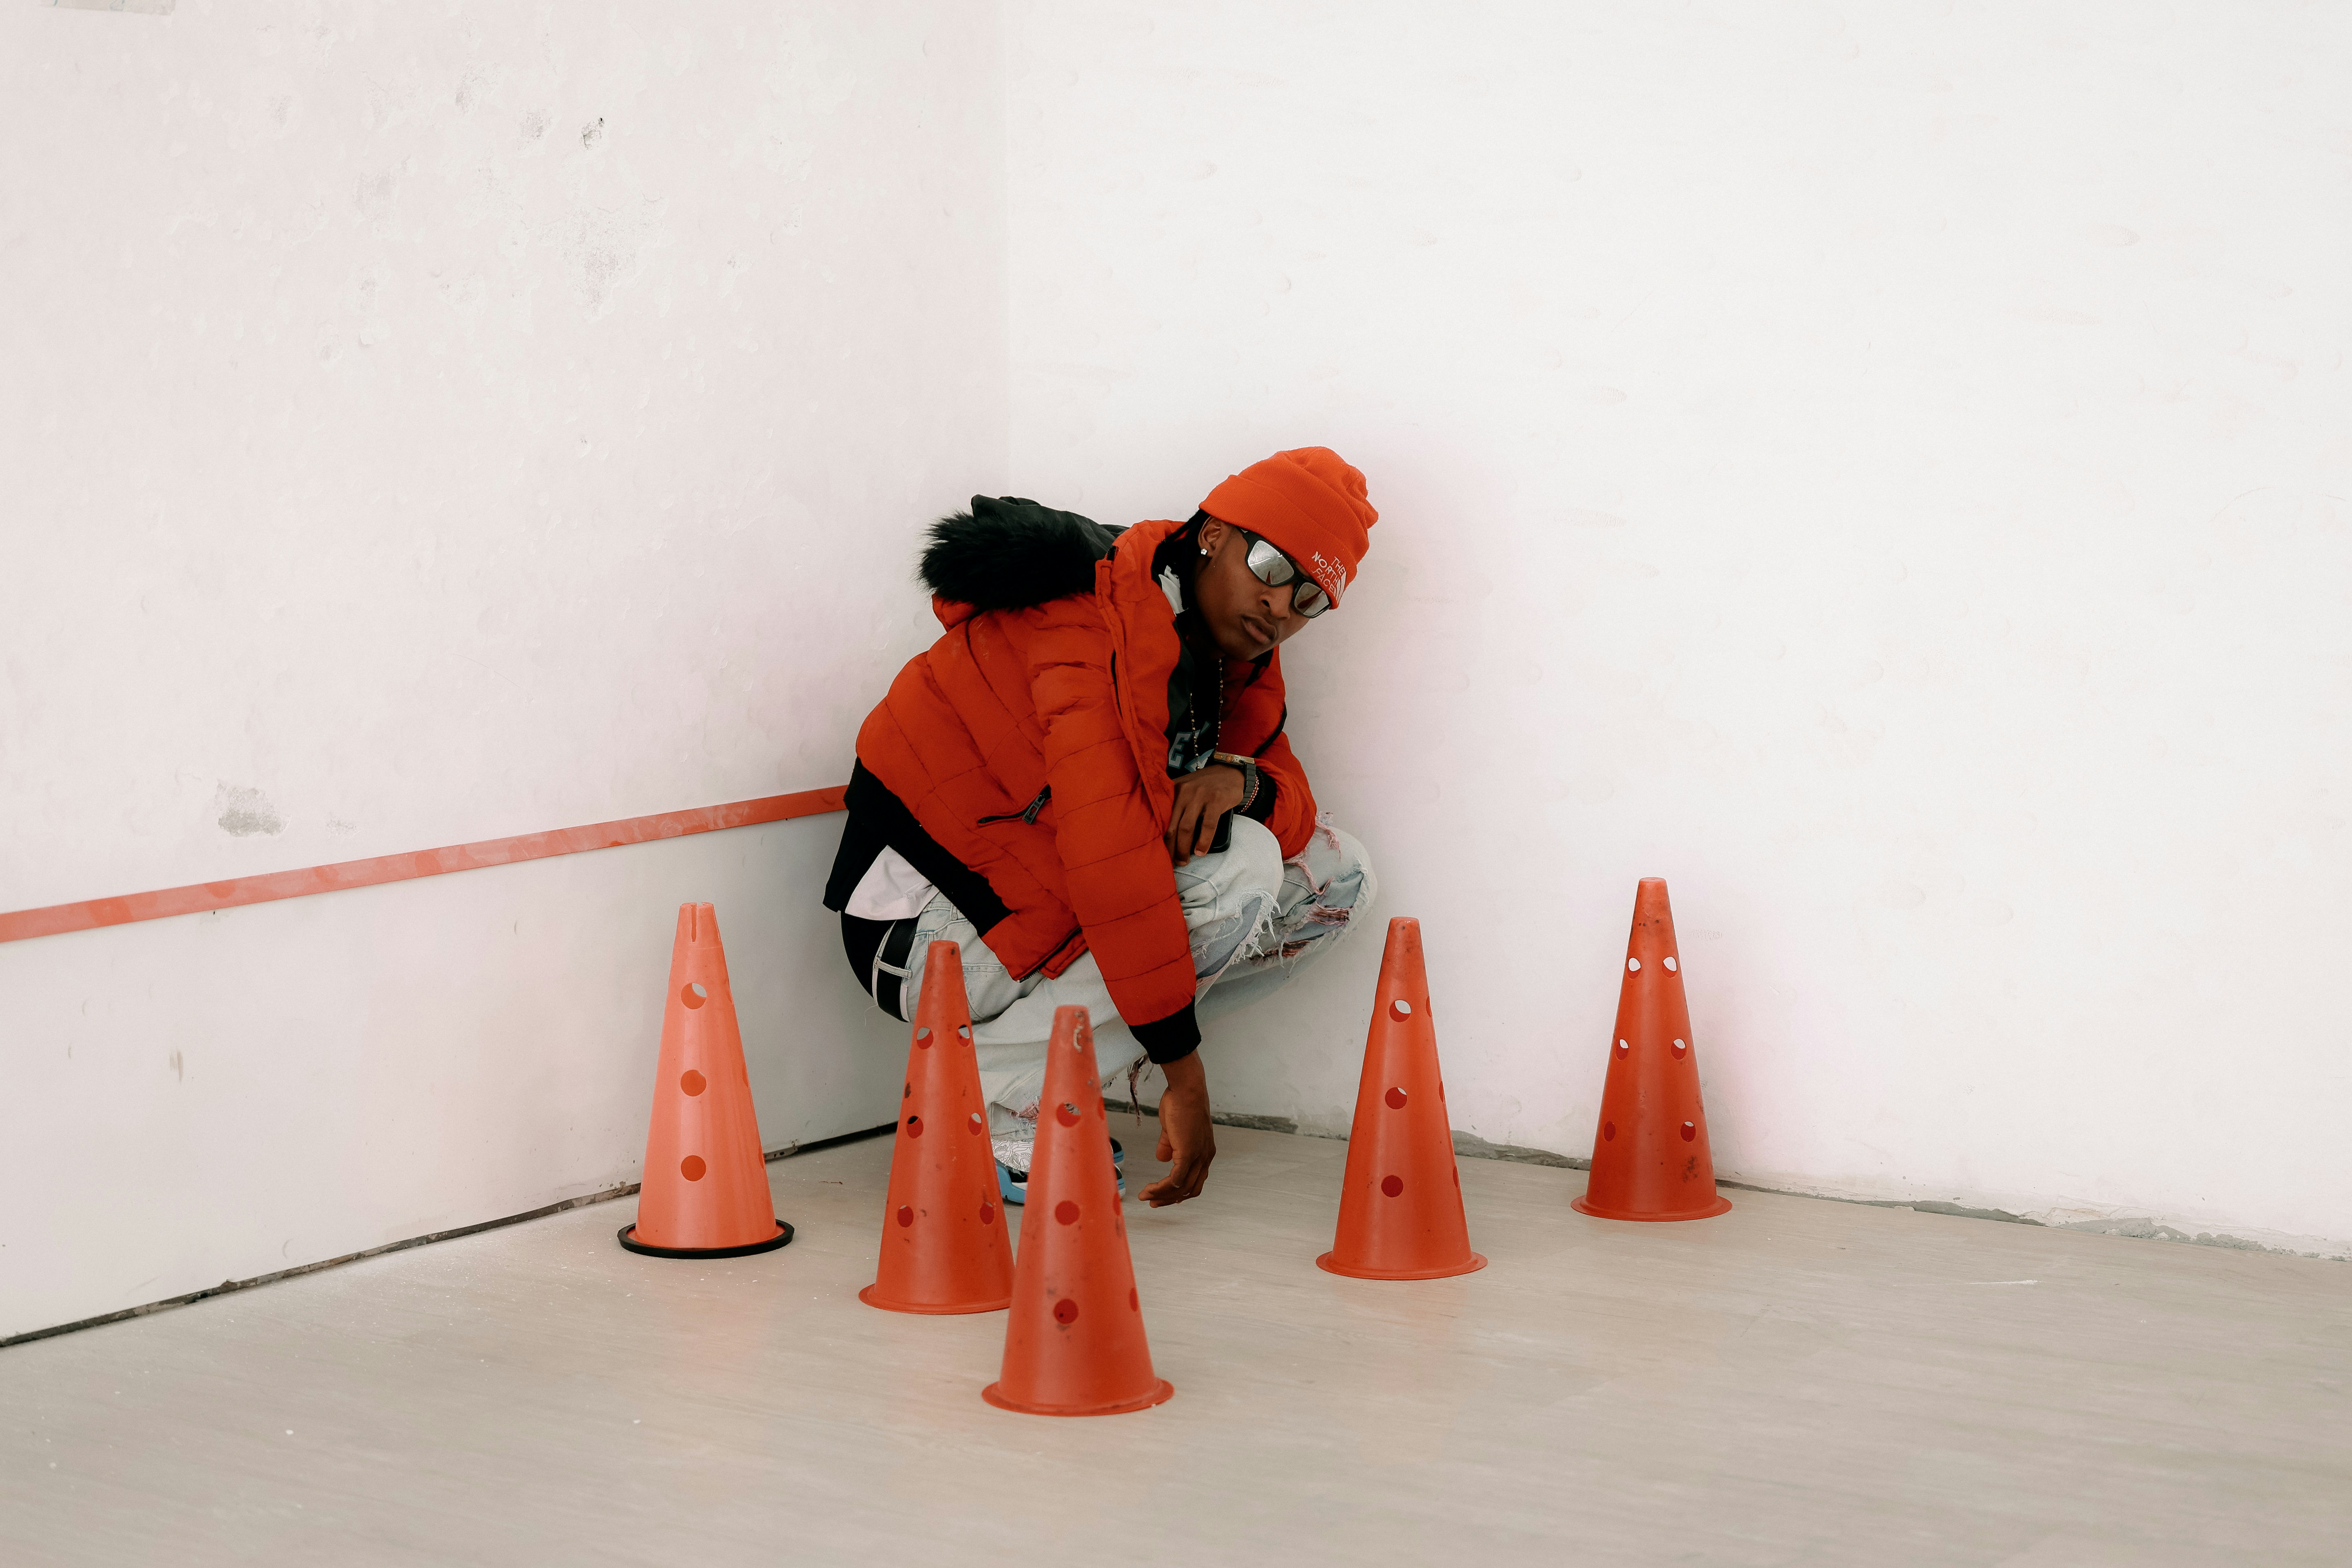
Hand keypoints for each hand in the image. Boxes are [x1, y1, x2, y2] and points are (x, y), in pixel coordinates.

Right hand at [1142, 1052, 1214, 1205]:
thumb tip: (1161, 1158)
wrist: (1186, 1089)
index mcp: (1204, 1151)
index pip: (1196, 1180)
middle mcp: (1205, 1157)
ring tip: (1146, 1196)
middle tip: (1153, 1202)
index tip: (1166, 1196)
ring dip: (1163, 1196)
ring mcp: (1198, 1156)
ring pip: (1182, 1188)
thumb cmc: (1180, 1103)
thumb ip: (1168, 1145)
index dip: (1181, 1192)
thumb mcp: (1173, 1128)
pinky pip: (1176, 1179)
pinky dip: (1162, 1188)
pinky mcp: (1189, 1154)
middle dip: (1170, 1199)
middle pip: (1191, 1189)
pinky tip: (1150, 1189)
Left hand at [1165, 764, 1244, 865]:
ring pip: (1186, 827)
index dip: (1158, 838)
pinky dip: (1203, 841)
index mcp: (1173, 790)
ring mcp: (1200, 795)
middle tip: (1172, 862)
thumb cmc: (1205, 786)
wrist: (1230, 772)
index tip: (1159, 853)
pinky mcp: (1216, 800)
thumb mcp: (1185, 789)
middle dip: (1170, 848)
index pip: (1161, 817)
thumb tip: (1166, 835)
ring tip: (1184, 861)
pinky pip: (1208, 825)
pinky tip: (1201, 851)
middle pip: (1171, 826)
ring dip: (1183, 848)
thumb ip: (1174, 805)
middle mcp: (1184, 791)